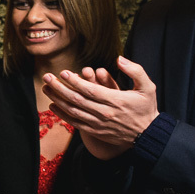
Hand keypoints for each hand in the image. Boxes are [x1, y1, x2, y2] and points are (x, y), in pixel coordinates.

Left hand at [42, 56, 158, 159]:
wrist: (147, 134)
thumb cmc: (146, 108)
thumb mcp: (148, 86)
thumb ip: (135, 71)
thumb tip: (120, 58)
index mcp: (116, 100)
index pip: (90, 90)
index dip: (75, 81)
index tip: (63, 73)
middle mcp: (104, 112)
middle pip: (77, 99)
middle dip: (60, 88)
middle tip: (47, 77)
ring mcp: (98, 123)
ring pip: (73, 111)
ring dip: (58, 99)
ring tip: (46, 88)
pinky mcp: (95, 131)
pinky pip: (74, 122)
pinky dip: (62, 114)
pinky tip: (53, 106)